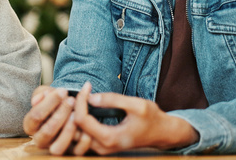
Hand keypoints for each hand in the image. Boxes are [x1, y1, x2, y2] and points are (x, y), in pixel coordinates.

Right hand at [23, 86, 79, 154]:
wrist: (65, 109)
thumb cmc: (54, 101)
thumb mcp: (45, 93)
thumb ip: (42, 93)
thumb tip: (44, 95)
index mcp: (30, 125)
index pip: (36, 116)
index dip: (49, 102)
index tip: (63, 90)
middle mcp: (40, 139)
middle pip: (47, 131)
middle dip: (60, 114)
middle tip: (71, 100)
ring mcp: (54, 147)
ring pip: (58, 147)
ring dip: (68, 130)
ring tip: (76, 115)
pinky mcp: (69, 152)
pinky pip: (76, 152)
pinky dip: (83, 141)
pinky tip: (87, 128)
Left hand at [71, 83, 199, 154]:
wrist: (162, 133)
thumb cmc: (152, 118)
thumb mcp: (136, 105)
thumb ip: (113, 100)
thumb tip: (90, 97)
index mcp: (109, 138)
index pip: (81, 119)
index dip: (80, 100)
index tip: (87, 86)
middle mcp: (102, 147)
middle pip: (74, 129)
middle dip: (72, 109)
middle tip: (80, 91)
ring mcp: (101, 149)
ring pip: (75, 134)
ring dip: (73, 116)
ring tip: (79, 97)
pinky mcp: (101, 146)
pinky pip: (82, 136)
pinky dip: (79, 122)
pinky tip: (83, 107)